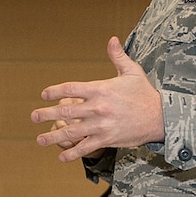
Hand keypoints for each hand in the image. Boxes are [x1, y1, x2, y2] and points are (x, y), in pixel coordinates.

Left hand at [33, 37, 163, 161]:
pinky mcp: (107, 139)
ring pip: (72, 131)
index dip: (55, 91)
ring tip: (40, 140)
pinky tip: (61, 157)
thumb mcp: (132, 72)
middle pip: (66, 111)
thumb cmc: (145, 94)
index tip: (45, 94)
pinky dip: (72, 153)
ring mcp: (101, 125)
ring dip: (53, 136)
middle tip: (34, 117)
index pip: (71, 89)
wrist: (161, 118)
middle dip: (47, 114)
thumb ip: (118, 57)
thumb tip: (112, 39)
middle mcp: (97, 108)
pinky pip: (85, 147)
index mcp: (100, 89)